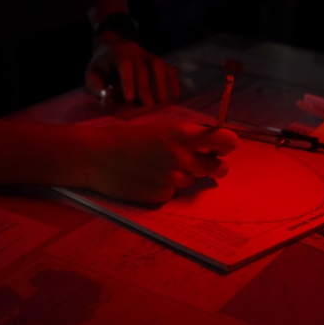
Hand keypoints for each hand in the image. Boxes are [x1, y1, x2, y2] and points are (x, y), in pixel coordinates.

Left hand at [85, 33, 180, 106]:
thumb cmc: (101, 64)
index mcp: (117, 53)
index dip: (128, 81)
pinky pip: (167, 66)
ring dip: (162, 82)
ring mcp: (147, 54)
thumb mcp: (92, 72)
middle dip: (146, 86)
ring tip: (163, 100)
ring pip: (158, 64)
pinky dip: (173, 79)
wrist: (111, 44)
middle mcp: (134, 51)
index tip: (130, 98)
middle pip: (142, 67)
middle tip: (148, 104)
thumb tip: (105, 95)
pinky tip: (176, 93)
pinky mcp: (155, 59)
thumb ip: (95, 85)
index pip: (124, 64)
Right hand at [88, 121, 236, 202]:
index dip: (228, 143)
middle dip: (215, 164)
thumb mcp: (159, 128)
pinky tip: (146, 178)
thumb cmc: (125, 138)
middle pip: (217, 166)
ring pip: (192, 180)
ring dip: (183, 175)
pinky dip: (164, 187)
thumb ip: (185, 136)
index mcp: (182, 134)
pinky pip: (173, 193)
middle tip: (206, 162)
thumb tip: (208, 142)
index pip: (225, 141)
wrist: (95, 157)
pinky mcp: (161, 196)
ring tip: (157, 166)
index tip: (225, 145)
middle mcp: (181, 157)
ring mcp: (172, 179)